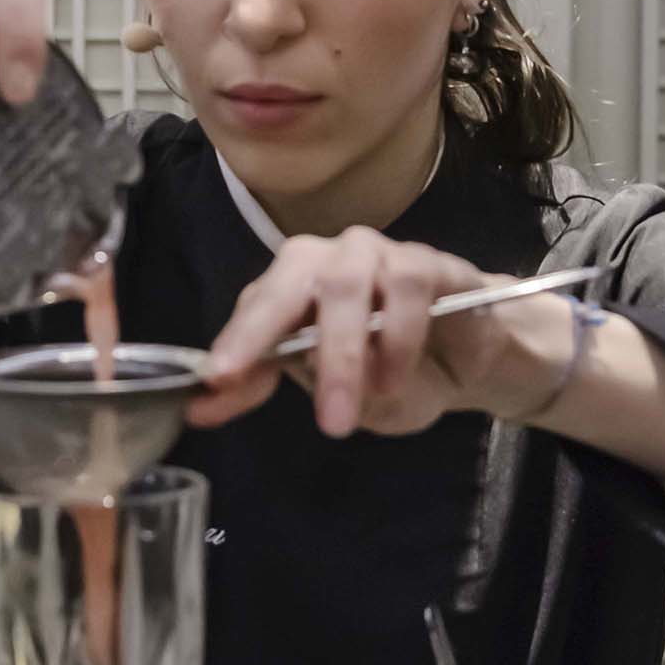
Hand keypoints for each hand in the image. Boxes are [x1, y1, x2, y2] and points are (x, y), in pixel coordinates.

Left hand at [189, 229, 563, 437]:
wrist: (467, 359)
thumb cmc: (385, 370)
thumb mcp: (321, 393)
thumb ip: (260, 389)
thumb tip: (197, 408)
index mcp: (293, 286)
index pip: (256, 305)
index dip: (236, 340)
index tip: (216, 379)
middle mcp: (330, 259)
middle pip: (297, 277)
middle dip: (283, 340)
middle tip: (290, 400)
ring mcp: (380, 254)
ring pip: (352, 284)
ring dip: (351, 353)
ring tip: (357, 409)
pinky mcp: (431, 262)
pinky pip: (410, 285)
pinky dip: (401, 337)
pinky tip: (397, 377)